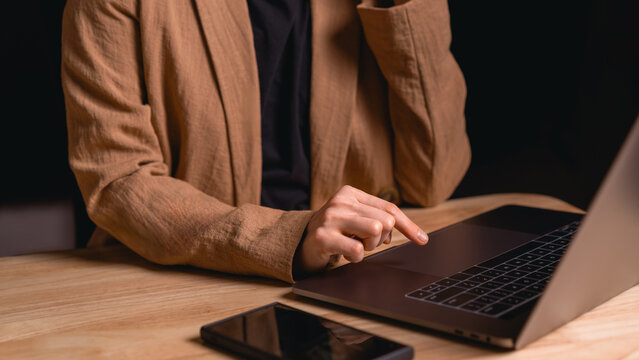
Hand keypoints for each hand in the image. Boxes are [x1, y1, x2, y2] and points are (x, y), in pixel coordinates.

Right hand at [294, 185, 428, 274]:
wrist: (301, 244)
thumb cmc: (335, 232)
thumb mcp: (356, 218)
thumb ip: (379, 218)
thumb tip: (414, 233)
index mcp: (350, 193)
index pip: (388, 208)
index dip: (408, 226)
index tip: (422, 240)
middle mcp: (340, 202)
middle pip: (384, 221)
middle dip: (380, 239)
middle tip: (363, 242)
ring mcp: (330, 218)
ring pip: (375, 231)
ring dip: (368, 247)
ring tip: (353, 245)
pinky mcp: (323, 237)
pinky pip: (357, 251)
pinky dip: (355, 258)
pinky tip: (342, 253)